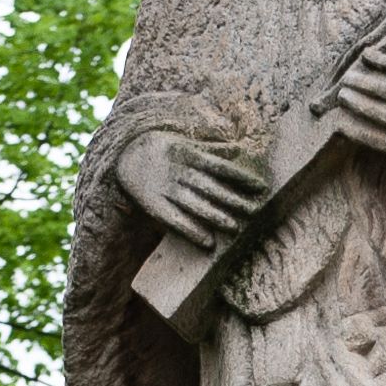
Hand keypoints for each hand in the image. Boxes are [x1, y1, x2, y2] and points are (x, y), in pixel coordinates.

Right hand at [118, 124, 267, 246]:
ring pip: (194, 205)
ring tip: (235, 228)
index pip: (219, 166)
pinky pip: (174, 221)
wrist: (124, 155)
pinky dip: (191, 232)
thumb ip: (211, 148)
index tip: (261, 187)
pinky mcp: (154, 205)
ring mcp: (165, 189)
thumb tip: (238, 149)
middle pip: (210, 187)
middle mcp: (178, 171)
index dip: (240, 177)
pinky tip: (208, 242)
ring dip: (215, 217)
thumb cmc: (163, 149)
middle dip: (233, 199)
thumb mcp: (185, 143)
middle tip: (255, 211)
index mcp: (187, 153)